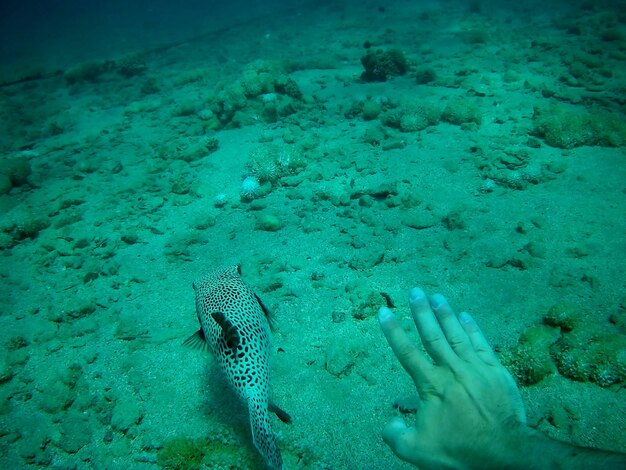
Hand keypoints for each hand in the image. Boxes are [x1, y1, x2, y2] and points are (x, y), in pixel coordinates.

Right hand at [378, 288, 525, 468]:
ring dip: (446, 314)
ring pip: (457, 334)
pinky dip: (473, 329)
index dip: (393, 332)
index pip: (407, 352)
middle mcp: (452, 370)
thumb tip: (389, 423)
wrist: (504, 453)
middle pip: (432, 335)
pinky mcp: (496, 372)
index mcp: (431, 384)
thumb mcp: (417, 450)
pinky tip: (466, 316)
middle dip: (421, 312)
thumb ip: (395, 435)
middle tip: (415, 292)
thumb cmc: (459, 451)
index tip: (384, 312)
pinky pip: (482, 344)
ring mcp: (476, 368)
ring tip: (437, 296)